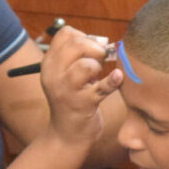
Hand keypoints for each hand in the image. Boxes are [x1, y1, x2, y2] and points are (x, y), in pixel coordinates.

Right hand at [41, 27, 122, 147]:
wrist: (67, 135)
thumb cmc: (73, 99)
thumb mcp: (66, 74)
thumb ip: (79, 55)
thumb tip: (104, 42)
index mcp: (49, 63)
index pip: (65, 33)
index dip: (84, 37)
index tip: (91, 50)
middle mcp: (53, 74)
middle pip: (77, 45)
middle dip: (95, 49)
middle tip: (100, 62)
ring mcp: (67, 90)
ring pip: (86, 65)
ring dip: (98, 67)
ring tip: (97, 77)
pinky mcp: (83, 104)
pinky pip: (101, 88)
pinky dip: (112, 81)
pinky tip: (119, 77)